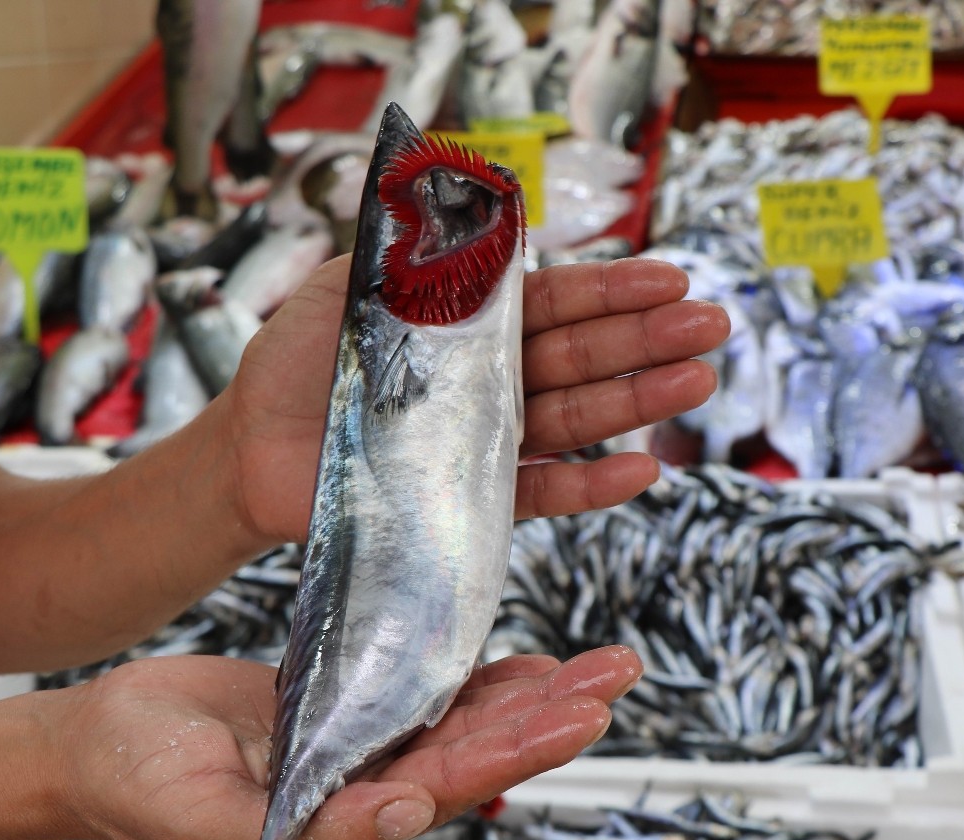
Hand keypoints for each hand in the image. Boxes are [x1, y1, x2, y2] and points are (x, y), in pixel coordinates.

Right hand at [55, 648, 639, 839]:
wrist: (96, 746)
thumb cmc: (133, 787)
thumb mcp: (205, 819)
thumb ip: (307, 832)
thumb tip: (405, 819)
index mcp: (341, 827)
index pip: (448, 790)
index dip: (515, 754)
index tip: (575, 718)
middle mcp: (365, 794)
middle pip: (479, 755)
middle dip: (552, 717)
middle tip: (618, 674)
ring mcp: (360, 753)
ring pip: (465, 726)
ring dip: (535, 698)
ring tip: (602, 666)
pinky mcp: (347, 712)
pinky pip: (427, 698)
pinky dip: (480, 681)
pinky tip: (531, 665)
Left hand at [224, 257, 723, 541]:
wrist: (250, 448)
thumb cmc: (296, 361)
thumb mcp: (352, 285)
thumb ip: (421, 256)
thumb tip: (489, 216)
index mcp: (474, 321)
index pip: (559, 301)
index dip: (616, 290)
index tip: (672, 280)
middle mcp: (493, 379)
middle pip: (583, 356)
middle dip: (649, 340)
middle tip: (713, 326)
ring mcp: (487, 439)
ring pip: (575, 419)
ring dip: (638, 403)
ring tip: (697, 382)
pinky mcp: (471, 498)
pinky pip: (539, 493)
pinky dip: (590, 487)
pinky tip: (641, 471)